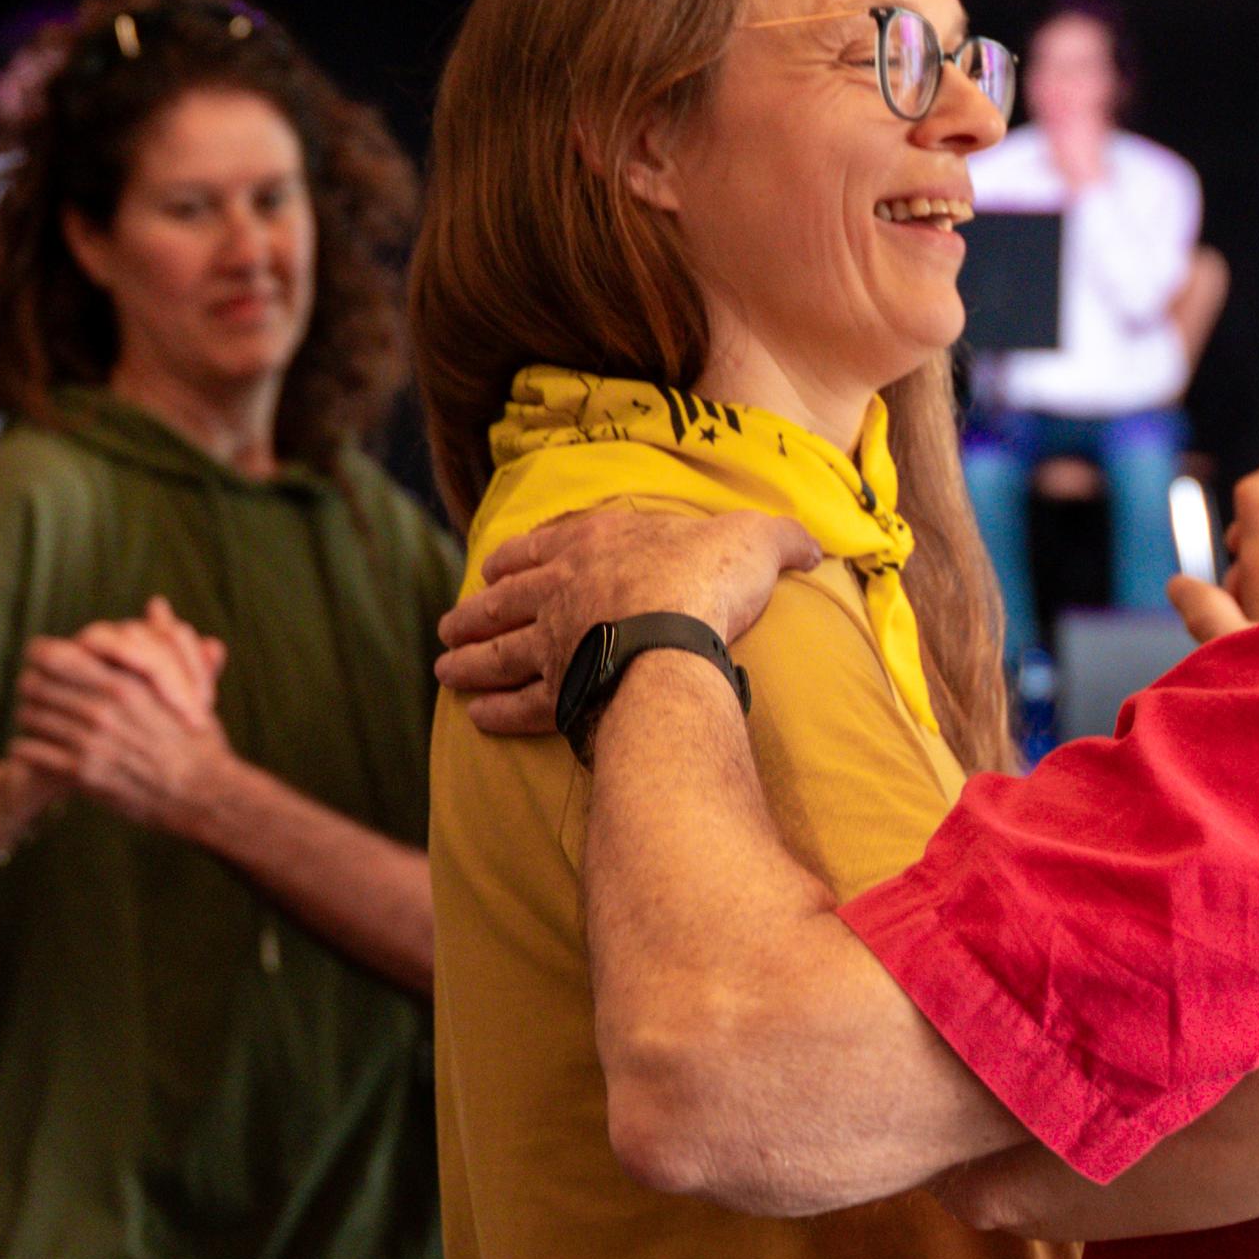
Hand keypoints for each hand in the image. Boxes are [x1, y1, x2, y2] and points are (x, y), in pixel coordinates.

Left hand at [11, 594, 239, 832]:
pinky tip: (32, 748)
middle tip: (34, 692)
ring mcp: (91, 741)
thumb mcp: (186, 683)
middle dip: (31, 686)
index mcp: (124, 681)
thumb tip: (157, 605)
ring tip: (34, 720)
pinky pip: (30, 751)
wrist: (202, 793)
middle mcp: (103, 708)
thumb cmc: (196, 737)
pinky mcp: (82, 774)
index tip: (45, 663)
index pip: (54, 654)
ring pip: (29, 716)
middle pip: (34, 683)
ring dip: (28, 717)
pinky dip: (25, 747)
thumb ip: (165, 642)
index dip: (43, 656)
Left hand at [434, 503, 822, 739]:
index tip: (493, 569)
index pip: (544, 546)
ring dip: (468, 662)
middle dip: (473, 616)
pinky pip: (520, 704)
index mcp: (596, 544)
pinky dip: (495, 711)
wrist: (673, 627)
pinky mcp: (559, 692)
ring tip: (443, 671)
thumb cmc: (708, 577)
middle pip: (504, 603)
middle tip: (446, 629)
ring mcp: (553, 642)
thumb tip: (814, 547)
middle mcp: (560, 590)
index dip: (518, 559)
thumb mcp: (755, 539)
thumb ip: (779, 541)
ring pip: (497, 652)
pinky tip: (476, 719)